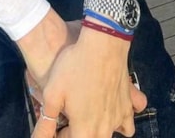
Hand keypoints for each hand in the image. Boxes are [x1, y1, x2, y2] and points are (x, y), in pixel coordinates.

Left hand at [30, 28, 146, 137]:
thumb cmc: (73, 68)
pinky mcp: (129, 105)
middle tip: (69, 115)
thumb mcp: (52, 94)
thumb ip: (45, 122)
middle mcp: (105, 130)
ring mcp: (120, 118)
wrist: (102, 44)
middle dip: (78, 132)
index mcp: (85, 131)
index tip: (55, 121)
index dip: (59, 133)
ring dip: (99, 131)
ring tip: (89, 115)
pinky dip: (122, 121)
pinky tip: (111, 109)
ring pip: (114, 134)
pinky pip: (128, 123)